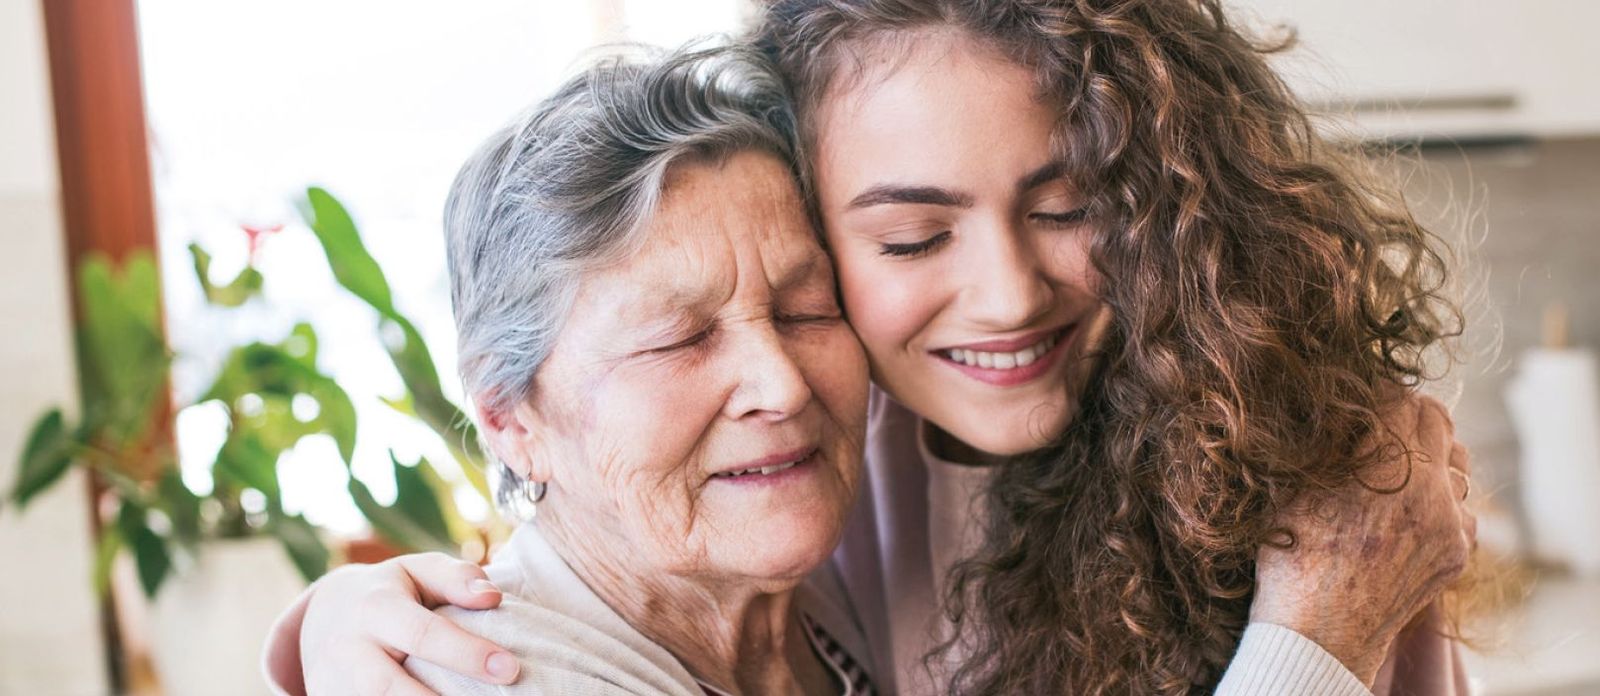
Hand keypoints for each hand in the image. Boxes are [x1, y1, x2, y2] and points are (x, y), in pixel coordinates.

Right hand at [299, 552, 519, 694]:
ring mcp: (331, 681)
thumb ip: (455, 578)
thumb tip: (492, 598)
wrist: (322, 615)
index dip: (466, 653)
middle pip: (388, 686)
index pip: (423, 633)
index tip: (510, 669)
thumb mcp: (418, 571)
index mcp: (375, 607)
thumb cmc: (391, 592)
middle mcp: (348, 648)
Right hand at [1249, 395, 1475, 686]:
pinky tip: (1408, 512)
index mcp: (1387, 464)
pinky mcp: (1458, 552)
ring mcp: (1451, 522)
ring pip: (1457, 463)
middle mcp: (1429, 488)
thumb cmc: (1293, 557)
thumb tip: (1343, 411)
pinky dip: (1441, 500)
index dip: (1380, 394)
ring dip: (1431, 456)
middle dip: (1411, 416)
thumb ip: (1333, 444)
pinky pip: (1461, 506)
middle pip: (1439, 422)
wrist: (1318, 631)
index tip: (1364, 399)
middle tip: (1384, 423)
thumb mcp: (1297, 486)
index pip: (1402, 400)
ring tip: (1399, 467)